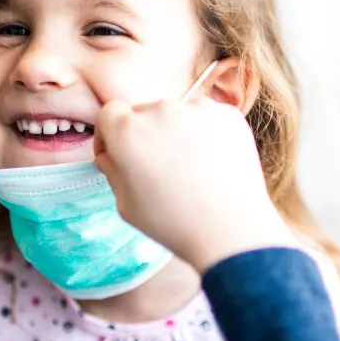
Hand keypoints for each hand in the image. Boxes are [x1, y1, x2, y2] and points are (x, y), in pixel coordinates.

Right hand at [94, 98, 295, 272]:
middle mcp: (159, 110)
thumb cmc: (172, 223)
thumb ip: (112, 171)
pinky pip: (208, 119)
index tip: (117, 152)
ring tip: (190, 169)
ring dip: (176, 133)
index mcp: (127, 131)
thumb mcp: (125, 205)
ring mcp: (197, 109)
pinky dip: (207, 135)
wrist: (229, 231)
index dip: (110, 134)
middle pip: (144, 113)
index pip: (110, 113)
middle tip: (159, 168)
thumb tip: (111, 154)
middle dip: (145, 135)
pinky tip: (212, 164)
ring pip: (178, 114)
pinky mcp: (228, 114)